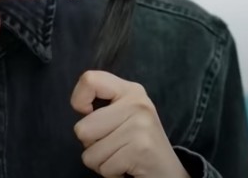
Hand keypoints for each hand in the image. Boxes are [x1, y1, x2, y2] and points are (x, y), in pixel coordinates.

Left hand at [71, 71, 188, 177]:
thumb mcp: (124, 115)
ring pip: (90, 153)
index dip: (78, 100)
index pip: (89, 80)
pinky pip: (104, 167)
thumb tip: (79, 106)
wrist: (169, 172)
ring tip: (121, 157)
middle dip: (92, 145)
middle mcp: (137, 103)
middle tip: (114, 146)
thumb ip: (102, 106)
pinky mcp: (140, 149)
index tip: (88, 114)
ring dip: (101, 162)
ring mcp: (140, 125)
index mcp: (130, 90)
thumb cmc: (138, 144)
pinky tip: (128, 168)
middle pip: (82, 128)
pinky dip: (111, 174)